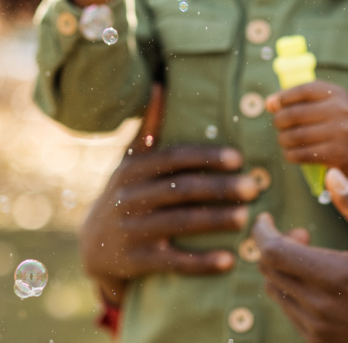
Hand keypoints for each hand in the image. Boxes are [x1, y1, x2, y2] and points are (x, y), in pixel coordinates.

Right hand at [79, 85, 259, 304]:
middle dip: (219, 188)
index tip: (238, 158)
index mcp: (133, 169)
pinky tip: (227, 260)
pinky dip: (201, 262)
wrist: (94, 245)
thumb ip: (149, 128)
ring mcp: (133, 230)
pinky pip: (173, 261)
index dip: (206, 157)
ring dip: (215, 220)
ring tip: (245, 218)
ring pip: (180, 223)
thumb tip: (159, 85)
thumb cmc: (125, 194)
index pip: (174, 158)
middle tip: (253, 188)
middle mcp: (130, 197)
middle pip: (181, 189)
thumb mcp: (131, 162)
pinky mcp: (138, 260)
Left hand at [253, 168, 347, 342]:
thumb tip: (331, 175)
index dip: (261, 231)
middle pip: (269, 271)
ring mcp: (319, 330)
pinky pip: (290, 313)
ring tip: (310, 256)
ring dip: (281, 269)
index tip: (266, 218)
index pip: (272, 252)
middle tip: (300, 233)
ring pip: (276, 293)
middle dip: (274, 245)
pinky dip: (292, 292)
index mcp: (334, 276)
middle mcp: (320, 306)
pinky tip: (318, 282)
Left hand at [266, 81, 347, 194]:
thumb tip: (269, 103)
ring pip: (295, 136)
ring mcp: (340, 133)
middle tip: (278, 124)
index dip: (283, 97)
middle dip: (279, 120)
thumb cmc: (337, 122)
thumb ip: (297, 100)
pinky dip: (290, 154)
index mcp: (337, 94)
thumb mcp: (325, 104)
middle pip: (295, 114)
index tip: (274, 104)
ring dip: (283, 139)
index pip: (303, 90)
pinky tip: (291, 152)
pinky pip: (301, 154)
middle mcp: (340, 110)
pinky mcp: (336, 154)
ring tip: (284, 139)